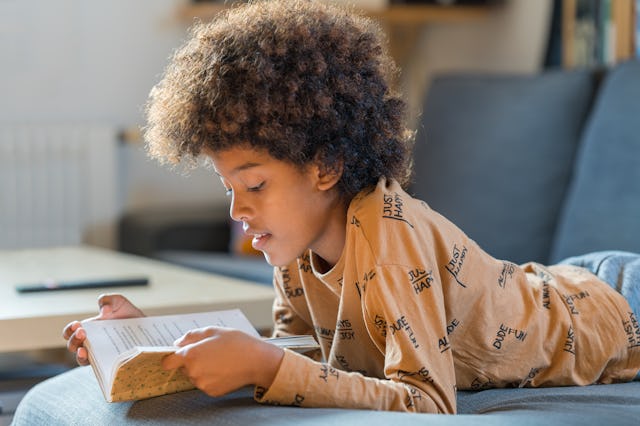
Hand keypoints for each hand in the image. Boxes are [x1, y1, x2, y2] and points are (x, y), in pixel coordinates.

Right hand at [62, 293, 144, 365]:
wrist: (145, 325)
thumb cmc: (128, 313)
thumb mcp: (118, 302)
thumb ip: (108, 300)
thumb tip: (104, 311)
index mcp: (88, 328)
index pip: (70, 332)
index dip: (69, 330)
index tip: (76, 325)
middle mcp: (90, 341)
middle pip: (73, 346)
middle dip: (74, 340)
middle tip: (82, 332)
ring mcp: (99, 352)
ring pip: (82, 359)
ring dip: (79, 355)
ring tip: (83, 350)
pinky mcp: (110, 361)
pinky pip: (99, 367)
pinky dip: (96, 364)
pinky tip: (99, 358)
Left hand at [162, 327, 283, 396]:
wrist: (257, 361)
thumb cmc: (236, 342)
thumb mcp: (213, 331)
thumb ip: (191, 336)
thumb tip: (178, 343)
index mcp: (191, 355)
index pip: (167, 362)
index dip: (172, 358)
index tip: (178, 355)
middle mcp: (193, 372)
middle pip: (183, 368)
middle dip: (192, 360)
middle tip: (210, 352)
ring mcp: (202, 384)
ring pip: (195, 376)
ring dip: (202, 369)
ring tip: (220, 360)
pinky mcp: (212, 392)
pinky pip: (205, 383)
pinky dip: (211, 377)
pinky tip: (224, 369)